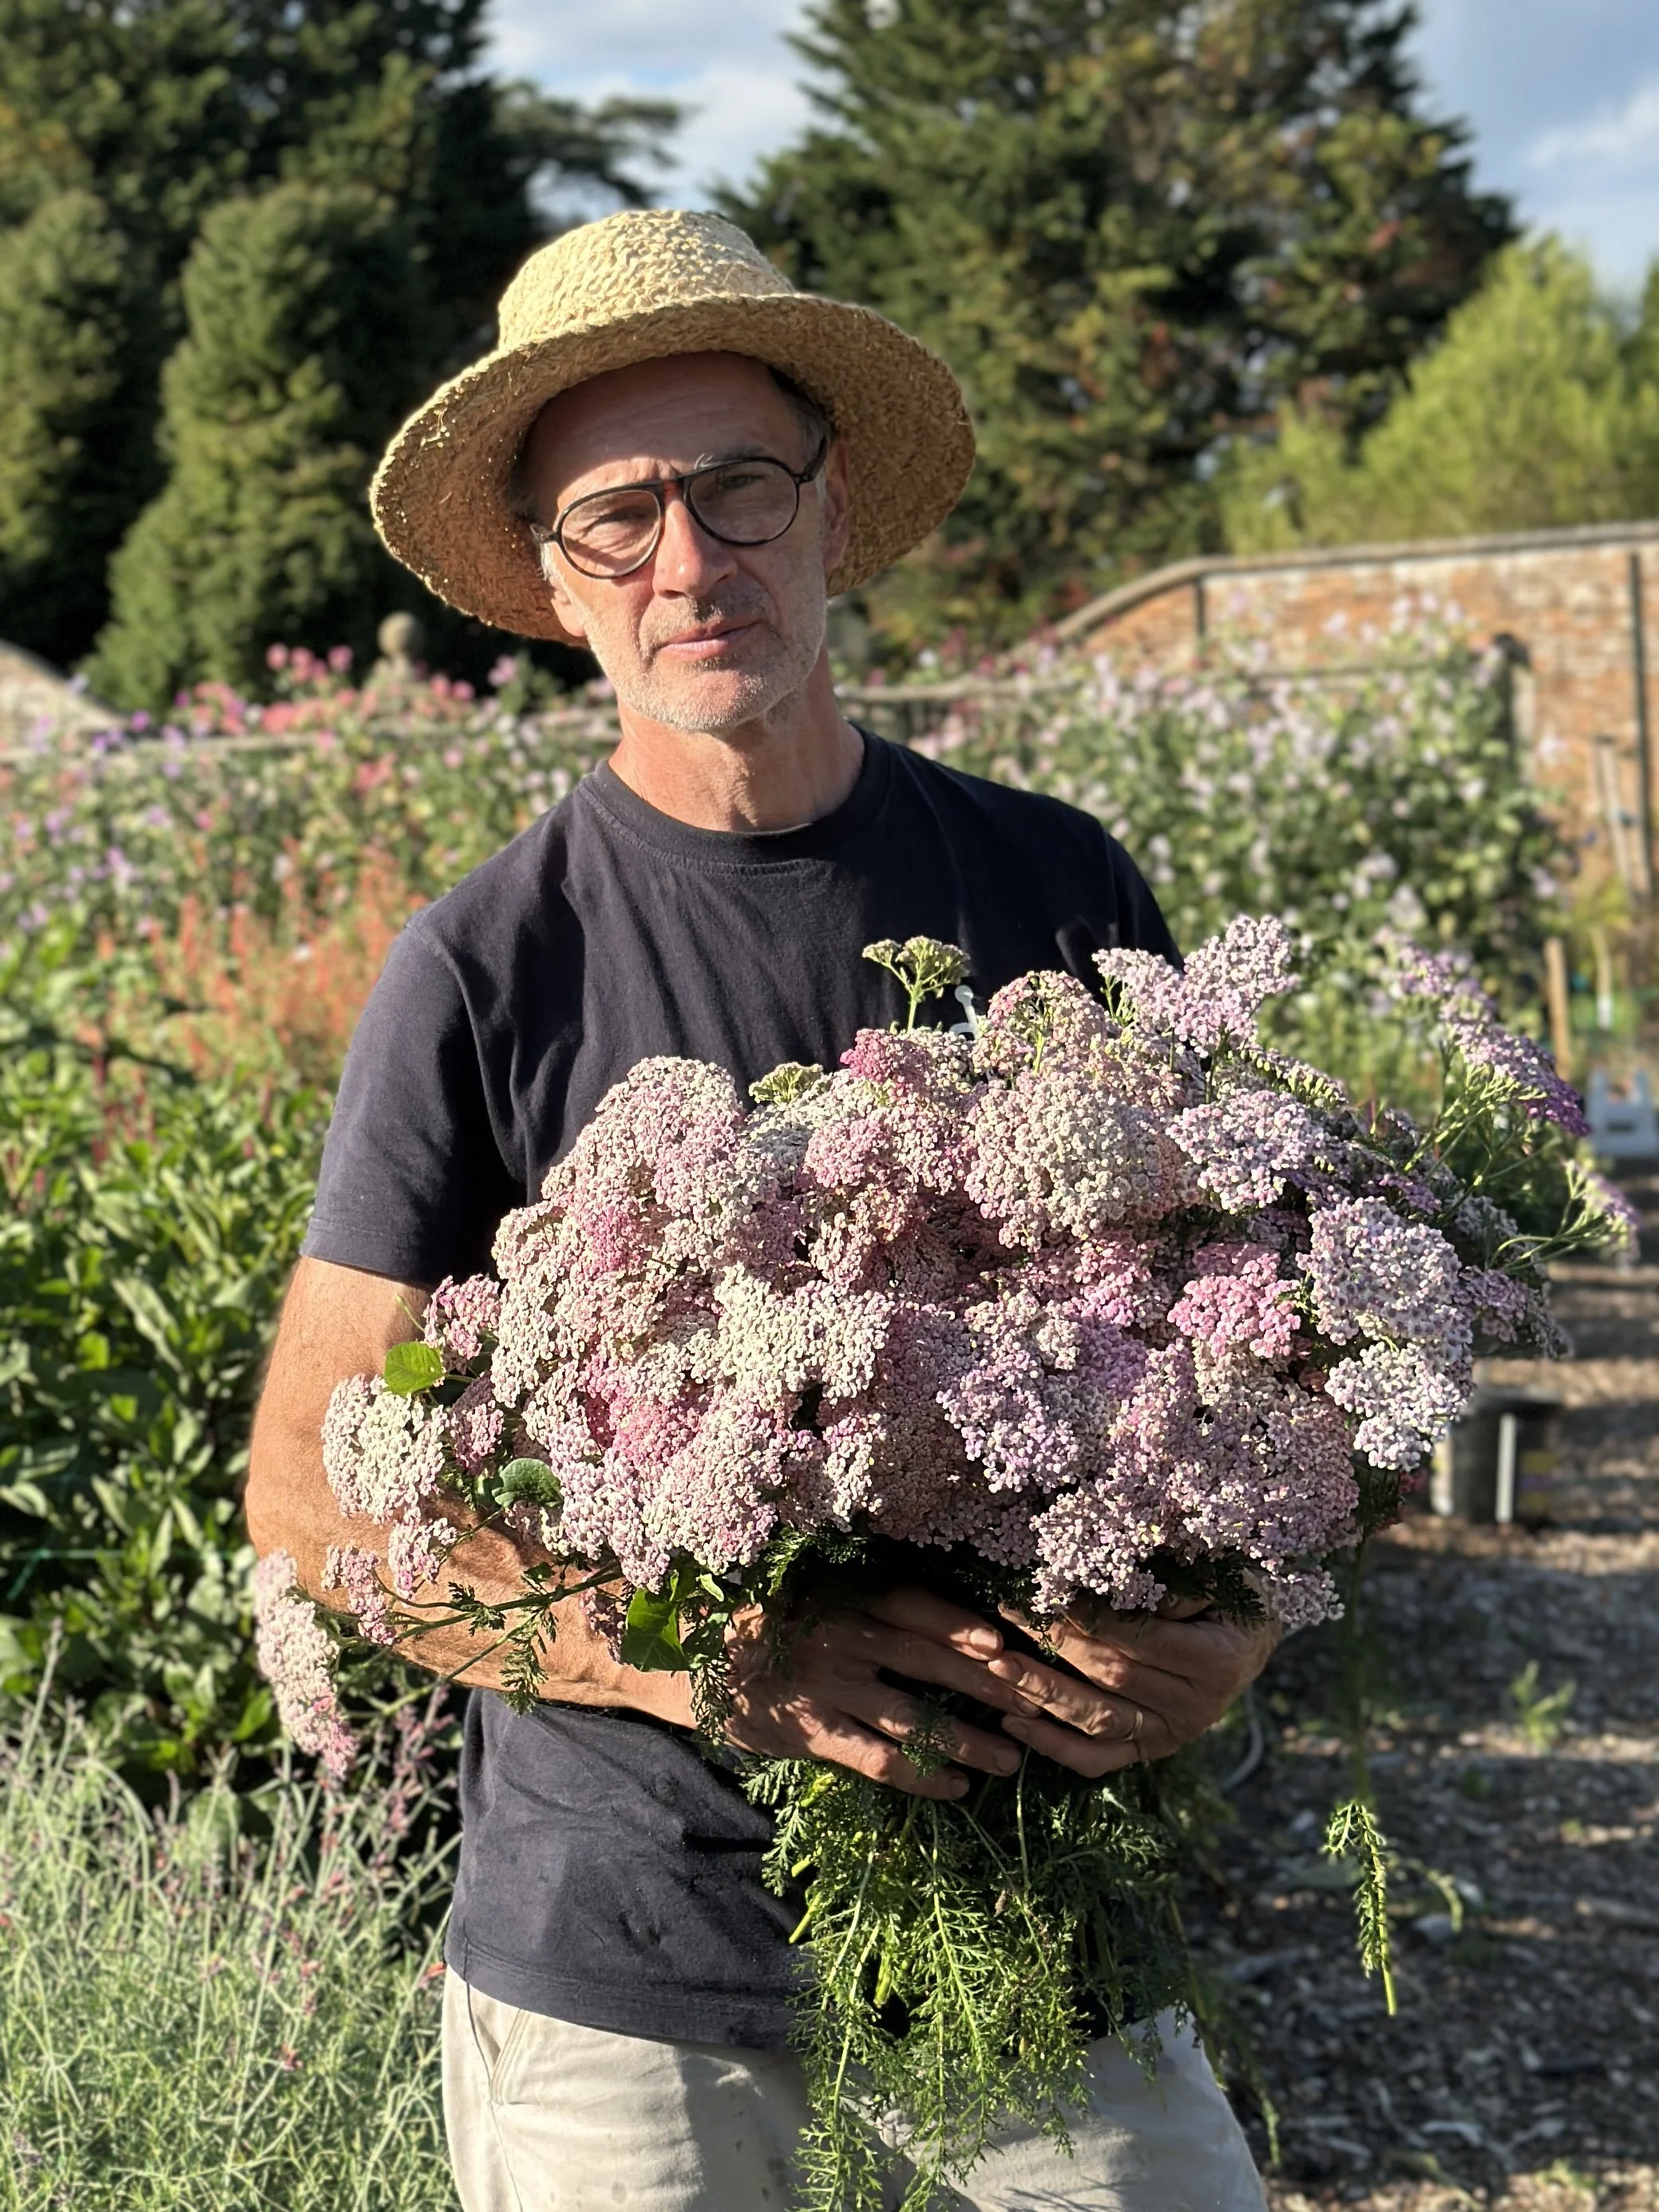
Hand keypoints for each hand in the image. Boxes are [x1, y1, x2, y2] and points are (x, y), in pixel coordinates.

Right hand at [722, 1586, 1031, 1800]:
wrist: (698, 1662)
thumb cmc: (773, 1623)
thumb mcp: (815, 1592)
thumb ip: (868, 1602)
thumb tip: (949, 1614)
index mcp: (846, 1597)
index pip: (914, 1606)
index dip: (961, 1625)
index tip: (1006, 1645)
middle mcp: (843, 1639)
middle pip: (929, 1662)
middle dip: (987, 1686)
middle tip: (1036, 1705)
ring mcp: (830, 1688)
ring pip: (913, 1718)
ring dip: (968, 1742)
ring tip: (1011, 1760)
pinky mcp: (814, 1733)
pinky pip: (878, 1759)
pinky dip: (921, 1776)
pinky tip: (956, 1788)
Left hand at [983, 1598, 1278, 1778]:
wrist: (1249, 1640)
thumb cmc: (1226, 1593)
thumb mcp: (1211, 1576)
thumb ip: (1169, 1582)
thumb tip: (1106, 1574)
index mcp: (1217, 1660)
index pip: (1142, 1639)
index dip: (1091, 1618)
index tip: (1046, 1591)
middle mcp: (1197, 1707)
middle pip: (1113, 1678)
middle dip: (1056, 1645)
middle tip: (1010, 1614)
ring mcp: (1172, 1735)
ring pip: (1098, 1721)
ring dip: (1043, 1694)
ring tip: (998, 1666)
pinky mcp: (1150, 1750)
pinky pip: (1098, 1758)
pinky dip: (1053, 1745)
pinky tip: (1013, 1720)